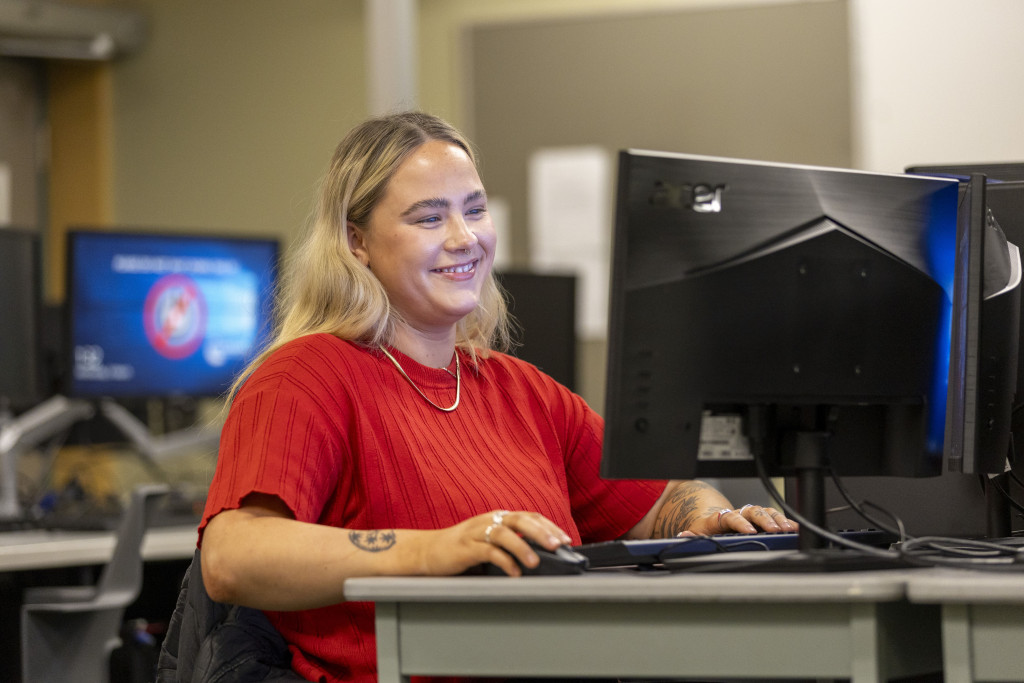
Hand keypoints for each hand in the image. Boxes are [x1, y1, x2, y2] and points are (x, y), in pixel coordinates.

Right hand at [420, 510, 572, 576]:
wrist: (427, 551)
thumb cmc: (461, 549)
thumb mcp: (490, 542)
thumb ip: (511, 544)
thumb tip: (542, 557)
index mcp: (498, 517)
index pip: (529, 516)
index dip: (549, 526)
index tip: (566, 540)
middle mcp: (489, 520)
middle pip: (520, 520)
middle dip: (542, 532)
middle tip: (558, 546)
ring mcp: (476, 532)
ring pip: (504, 533)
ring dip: (522, 547)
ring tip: (535, 562)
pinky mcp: (465, 547)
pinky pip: (487, 551)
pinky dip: (503, 561)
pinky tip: (514, 572)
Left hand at [686, 504, 797, 535]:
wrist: (712, 522)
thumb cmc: (706, 530)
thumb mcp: (696, 533)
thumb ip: (690, 536)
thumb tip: (683, 536)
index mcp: (721, 518)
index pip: (731, 517)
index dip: (741, 523)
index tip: (750, 531)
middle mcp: (738, 514)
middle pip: (752, 512)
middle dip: (764, 520)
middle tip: (775, 530)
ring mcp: (750, 516)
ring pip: (765, 512)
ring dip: (778, 520)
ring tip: (789, 529)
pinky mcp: (760, 519)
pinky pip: (774, 517)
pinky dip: (785, 521)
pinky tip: (796, 528)